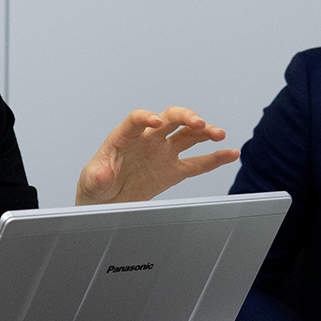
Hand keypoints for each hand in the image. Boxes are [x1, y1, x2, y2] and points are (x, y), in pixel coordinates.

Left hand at [76, 107, 239, 204]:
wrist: (105, 203)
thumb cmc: (95, 186)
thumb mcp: (91, 182)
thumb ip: (97, 176)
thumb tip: (102, 174)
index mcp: (125, 137)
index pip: (137, 119)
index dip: (146, 117)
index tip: (155, 122)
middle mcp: (147, 140)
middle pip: (170, 119)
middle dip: (185, 117)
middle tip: (199, 123)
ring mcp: (162, 153)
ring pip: (187, 136)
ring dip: (204, 132)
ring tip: (219, 134)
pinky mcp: (173, 171)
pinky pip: (197, 163)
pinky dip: (214, 158)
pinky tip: (230, 154)